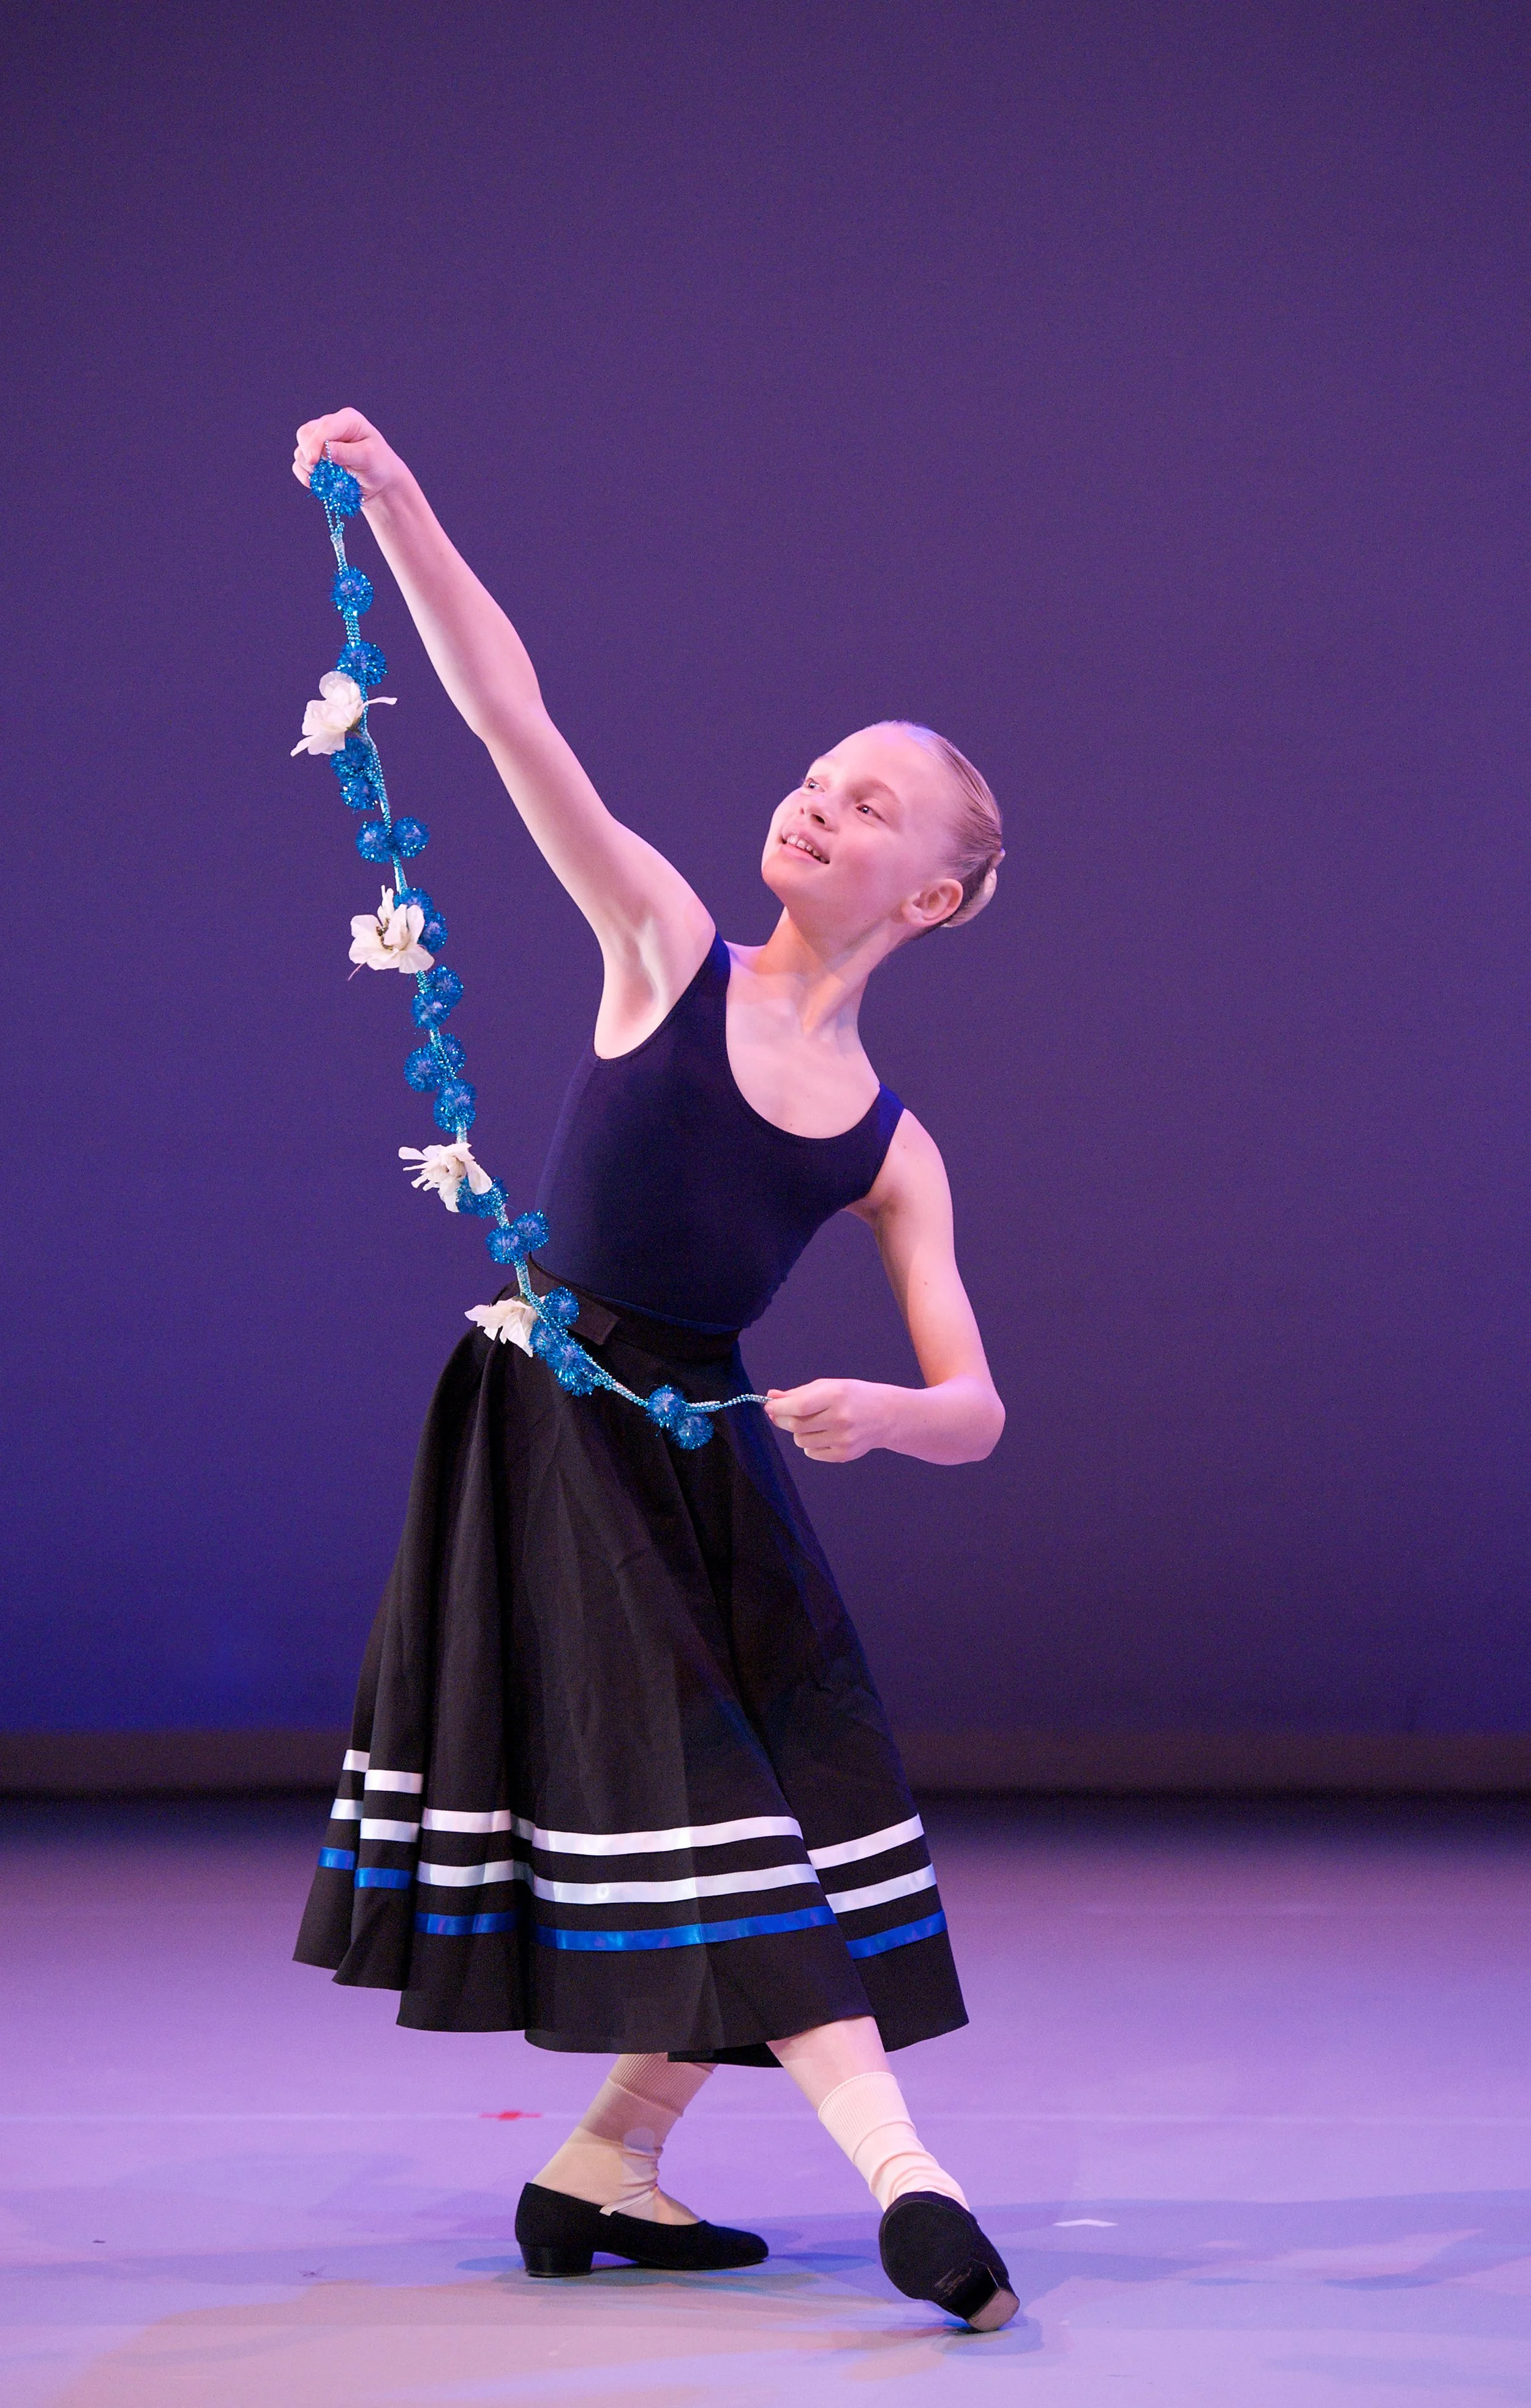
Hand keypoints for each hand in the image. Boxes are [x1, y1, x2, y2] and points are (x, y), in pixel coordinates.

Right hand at [292, 408, 405, 504]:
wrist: (380, 483)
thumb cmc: (379, 466)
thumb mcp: (368, 457)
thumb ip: (346, 453)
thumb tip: (325, 450)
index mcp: (347, 420)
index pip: (324, 426)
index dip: (315, 443)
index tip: (313, 462)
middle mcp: (331, 427)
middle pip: (305, 433)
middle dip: (309, 453)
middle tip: (320, 471)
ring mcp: (320, 442)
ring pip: (300, 450)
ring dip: (309, 468)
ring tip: (326, 479)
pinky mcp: (315, 458)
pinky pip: (299, 465)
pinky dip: (305, 476)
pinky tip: (318, 484)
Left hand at [764, 1379, 893, 1462]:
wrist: (886, 1415)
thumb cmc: (854, 1397)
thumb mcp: (830, 1386)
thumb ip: (799, 1393)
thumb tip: (771, 1397)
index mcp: (836, 1395)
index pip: (799, 1406)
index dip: (779, 1408)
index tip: (769, 1406)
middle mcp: (841, 1418)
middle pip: (796, 1425)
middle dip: (784, 1419)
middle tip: (784, 1414)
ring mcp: (843, 1439)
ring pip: (801, 1441)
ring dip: (799, 1432)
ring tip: (815, 1423)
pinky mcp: (844, 1454)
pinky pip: (812, 1452)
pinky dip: (811, 1444)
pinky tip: (825, 1434)